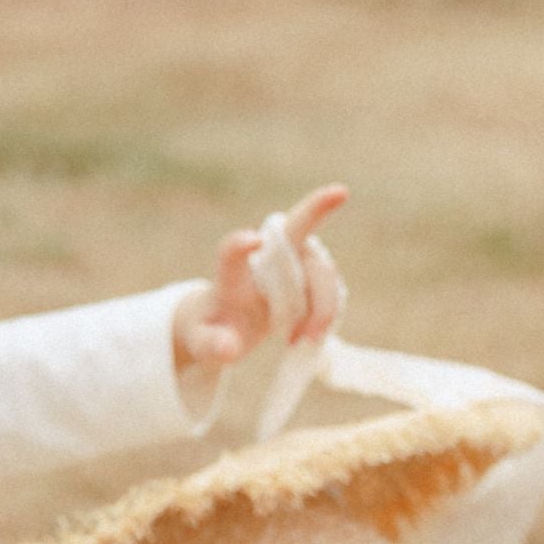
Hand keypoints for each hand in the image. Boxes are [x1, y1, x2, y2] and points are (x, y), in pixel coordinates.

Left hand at [174, 185, 346, 377]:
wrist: (224, 326)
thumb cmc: (211, 331)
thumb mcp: (204, 343)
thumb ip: (212, 345)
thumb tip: (228, 349)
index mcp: (230, 275)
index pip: (230, 252)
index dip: (240, 244)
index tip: (253, 241)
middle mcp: (263, 256)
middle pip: (295, 228)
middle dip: (318, 206)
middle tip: (340, 194)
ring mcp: (291, 260)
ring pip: (321, 270)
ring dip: (323, 307)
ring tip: (307, 341)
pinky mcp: (309, 272)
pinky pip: (331, 286)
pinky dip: (328, 313)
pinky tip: (309, 335)